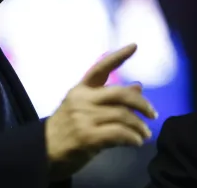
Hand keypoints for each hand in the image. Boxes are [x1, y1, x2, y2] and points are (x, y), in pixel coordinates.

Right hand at [44, 44, 157, 180]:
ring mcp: (84, 117)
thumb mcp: (84, 109)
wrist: (42, 151)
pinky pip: (119, 133)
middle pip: (120, 94)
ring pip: (123, 115)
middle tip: (153, 114)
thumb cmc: (66, 129)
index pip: (100, 68)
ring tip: (145, 134)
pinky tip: (136, 142)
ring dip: (139, 126)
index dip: (118, 57)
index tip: (135, 46)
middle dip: (142, 104)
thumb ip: (109, 99)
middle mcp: (82, 99)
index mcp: (80, 89)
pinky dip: (132, 138)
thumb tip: (139, 86)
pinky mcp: (87, 136)